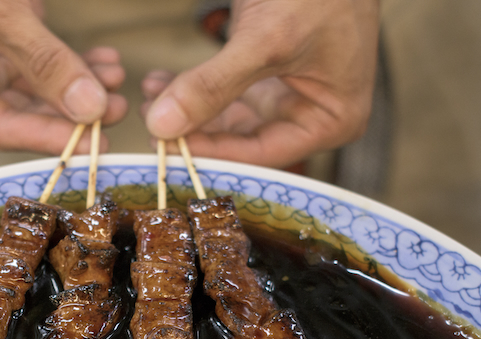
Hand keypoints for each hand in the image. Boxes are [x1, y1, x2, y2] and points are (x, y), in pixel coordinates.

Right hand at [0, 0, 127, 154]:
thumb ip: (43, 61)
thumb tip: (89, 107)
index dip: (49, 138)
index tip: (94, 145)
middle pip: (22, 114)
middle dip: (71, 111)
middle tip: (115, 109)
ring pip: (38, 90)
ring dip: (79, 86)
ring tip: (114, 78)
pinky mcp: (3, 41)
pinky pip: (43, 63)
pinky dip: (74, 63)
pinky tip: (104, 61)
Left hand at [141, 0, 380, 167]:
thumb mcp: (265, 40)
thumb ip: (214, 86)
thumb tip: (161, 126)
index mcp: (331, 122)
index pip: (260, 155)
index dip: (210, 153)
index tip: (164, 144)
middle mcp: (312, 116)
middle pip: (241, 141)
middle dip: (193, 131)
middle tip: (150, 121)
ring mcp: (289, 95)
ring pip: (227, 118)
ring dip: (187, 109)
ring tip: (148, 97)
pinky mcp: (267, 75)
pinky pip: (225, 93)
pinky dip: (194, 88)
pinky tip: (160, 82)